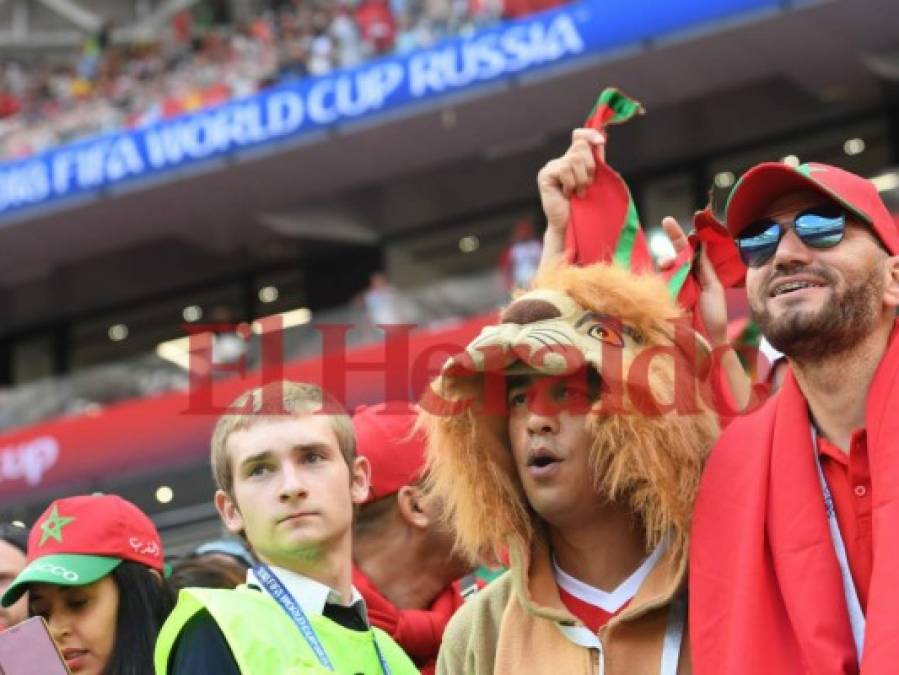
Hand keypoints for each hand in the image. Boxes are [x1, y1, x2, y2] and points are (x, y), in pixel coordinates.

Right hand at [537, 128, 604, 237]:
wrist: (571, 225)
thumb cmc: (584, 205)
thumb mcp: (594, 179)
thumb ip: (596, 160)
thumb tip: (600, 140)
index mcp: (573, 159)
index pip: (579, 136)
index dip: (590, 135)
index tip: (601, 142)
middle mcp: (561, 160)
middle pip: (581, 147)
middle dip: (590, 167)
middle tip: (586, 185)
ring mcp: (551, 167)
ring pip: (574, 159)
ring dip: (582, 179)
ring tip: (578, 193)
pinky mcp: (545, 175)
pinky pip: (565, 169)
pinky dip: (571, 184)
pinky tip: (567, 194)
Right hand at [659, 216, 727, 346]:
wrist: (706, 343)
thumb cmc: (714, 318)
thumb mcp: (713, 289)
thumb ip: (704, 268)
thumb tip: (699, 244)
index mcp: (699, 275)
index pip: (690, 252)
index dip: (683, 236)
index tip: (676, 221)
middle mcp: (685, 279)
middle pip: (677, 255)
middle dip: (672, 239)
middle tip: (666, 222)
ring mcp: (673, 289)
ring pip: (666, 267)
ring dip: (667, 260)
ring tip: (667, 264)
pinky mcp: (662, 299)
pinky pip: (657, 283)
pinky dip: (658, 276)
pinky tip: (661, 274)